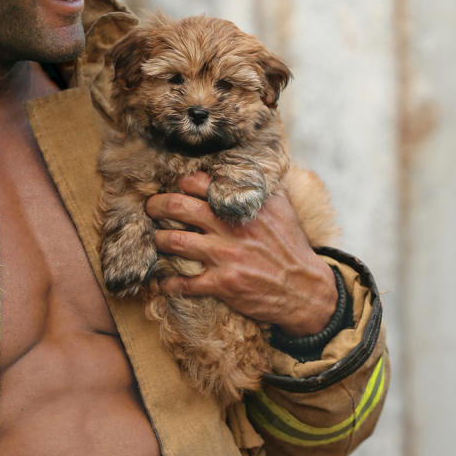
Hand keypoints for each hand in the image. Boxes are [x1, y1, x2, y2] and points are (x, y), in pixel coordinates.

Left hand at [145, 172, 337, 335]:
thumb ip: (264, 187)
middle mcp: (230, 226)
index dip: (181, 183)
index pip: (200, 182)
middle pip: (179, 206)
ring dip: (159, 239)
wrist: (305, 289)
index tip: (174, 187)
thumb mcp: (283, 208)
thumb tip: (251, 166)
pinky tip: (161, 281)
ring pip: (174, 241)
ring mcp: (224, 255)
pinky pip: (184, 282)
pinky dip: (167, 282)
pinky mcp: (222, 284)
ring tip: (156, 239)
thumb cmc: (292, 247)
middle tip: (150, 207)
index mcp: (243, 205)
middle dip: (157, 205)